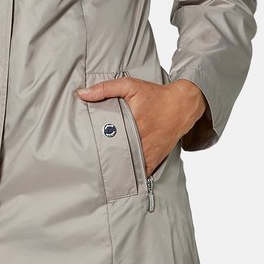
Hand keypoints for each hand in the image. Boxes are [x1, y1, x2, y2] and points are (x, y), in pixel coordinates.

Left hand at [76, 76, 207, 176]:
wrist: (182, 105)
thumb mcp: (130, 86)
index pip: (108, 140)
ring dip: (117, 169)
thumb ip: (105, 88)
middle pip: (117, 156)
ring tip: (103, 172)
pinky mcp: (156, 158)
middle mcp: (141, 140)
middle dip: (103, 160)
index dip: (95, 146)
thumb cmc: (155, 95)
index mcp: (133, 124)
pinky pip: (142, 172)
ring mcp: (149, 152)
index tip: (85, 150)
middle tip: (91, 162)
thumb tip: (82, 94)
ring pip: (129, 167)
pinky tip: (122, 177)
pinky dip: (133, 175)